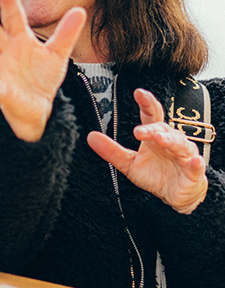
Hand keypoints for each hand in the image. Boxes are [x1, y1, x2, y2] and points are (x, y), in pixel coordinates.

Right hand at [0, 0, 85, 141]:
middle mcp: (5, 53)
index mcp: (19, 40)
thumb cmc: (42, 77)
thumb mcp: (57, 53)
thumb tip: (80, 10)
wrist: (37, 106)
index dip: (9, 1)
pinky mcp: (5, 94)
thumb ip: (66, 33)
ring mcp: (2, 72)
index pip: (13, 17)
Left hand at [87, 88, 207, 213]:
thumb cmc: (154, 174)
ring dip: (171, 141)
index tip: (138, 93)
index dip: (147, 103)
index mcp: (155, 135)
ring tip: (160, 139)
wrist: (175, 194)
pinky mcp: (193, 172)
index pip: (152, 115)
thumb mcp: (129, 164)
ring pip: (180, 144)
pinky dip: (197, 163)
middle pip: (163, 130)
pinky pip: (197, 166)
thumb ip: (112, 151)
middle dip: (152, 129)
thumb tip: (90, 136)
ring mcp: (184, 155)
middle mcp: (171, 141)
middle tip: (138, 131)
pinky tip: (195, 161)